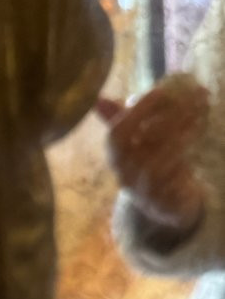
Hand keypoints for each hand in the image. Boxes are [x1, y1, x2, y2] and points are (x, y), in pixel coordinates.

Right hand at [98, 80, 209, 234]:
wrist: (164, 208)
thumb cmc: (149, 166)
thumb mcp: (134, 144)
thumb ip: (120, 120)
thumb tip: (98, 101)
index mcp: (116, 159)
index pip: (117, 134)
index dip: (138, 111)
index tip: (161, 90)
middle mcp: (126, 177)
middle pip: (141, 146)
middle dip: (167, 117)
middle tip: (191, 96)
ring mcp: (145, 193)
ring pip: (160, 163)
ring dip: (182, 135)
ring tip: (200, 113)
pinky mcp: (167, 205)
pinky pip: (178, 181)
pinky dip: (191, 157)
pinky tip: (201, 140)